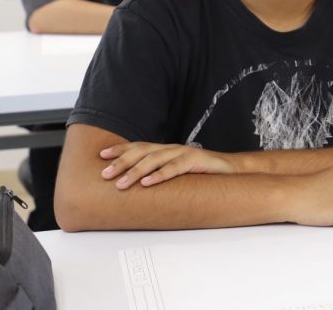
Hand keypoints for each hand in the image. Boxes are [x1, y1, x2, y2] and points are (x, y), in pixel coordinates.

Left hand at [100, 142, 236, 188]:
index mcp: (165, 150)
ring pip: (155, 160)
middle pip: (142, 152)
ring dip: (136, 171)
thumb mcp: (177, 171)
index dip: (120, 149)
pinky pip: (175, 168)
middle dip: (122, 162)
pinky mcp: (196, 161)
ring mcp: (184, 153)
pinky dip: (160, 175)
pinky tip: (148, 183)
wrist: (231, 170)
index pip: (139, 146)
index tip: (101, 156)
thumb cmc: (201, 173)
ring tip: (121, 183)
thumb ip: (160, 173)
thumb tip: (137, 186)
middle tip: (105, 174)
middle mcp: (172, 148)